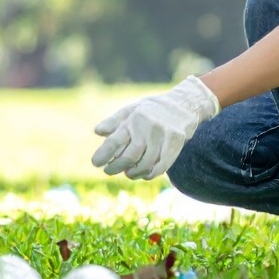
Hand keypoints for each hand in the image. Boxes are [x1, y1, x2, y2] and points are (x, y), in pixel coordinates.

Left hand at [90, 75, 220, 180]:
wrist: (183, 104)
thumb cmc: (151, 110)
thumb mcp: (131, 110)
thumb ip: (114, 122)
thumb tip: (97, 132)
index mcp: (133, 119)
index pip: (115, 140)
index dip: (103, 154)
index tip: (95, 163)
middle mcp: (147, 127)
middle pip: (129, 156)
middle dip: (116, 167)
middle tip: (108, 171)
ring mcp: (163, 135)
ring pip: (145, 164)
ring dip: (134, 173)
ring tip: (127, 173)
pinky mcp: (176, 142)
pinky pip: (162, 166)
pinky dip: (151, 174)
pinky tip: (144, 174)